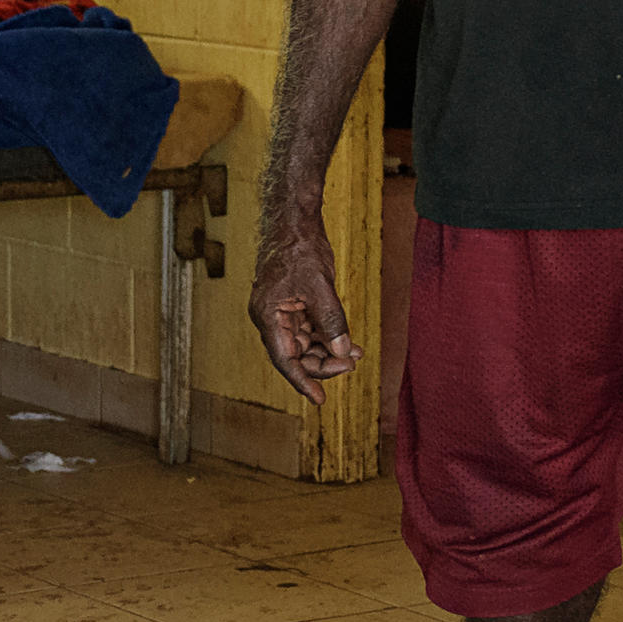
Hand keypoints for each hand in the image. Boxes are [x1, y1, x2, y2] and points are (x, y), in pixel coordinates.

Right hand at [247, 210, 359, 399]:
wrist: (294, 222)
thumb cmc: (299, 249)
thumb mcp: (320, 286)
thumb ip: (331, 320)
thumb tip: (342, 351)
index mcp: (268, 316)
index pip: (285, 358)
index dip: (302, 381)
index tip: (319, 398)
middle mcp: (272, 319)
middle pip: (296, 355)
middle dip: (323, 363)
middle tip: (351, 365)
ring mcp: (283, 313)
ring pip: (306, 345)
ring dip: (330, 352)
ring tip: (355, 354)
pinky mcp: (295, 306)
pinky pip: (312, 331)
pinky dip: (329, 337)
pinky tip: (349, 343)